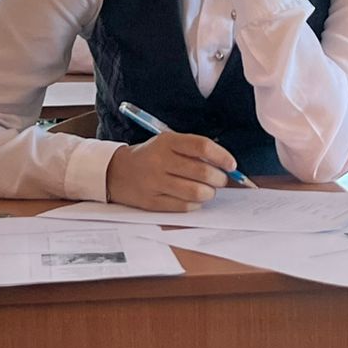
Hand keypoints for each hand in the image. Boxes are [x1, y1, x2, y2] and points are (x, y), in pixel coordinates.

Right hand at [105, 132, 237, 210]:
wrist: (116, 172)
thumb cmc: (151, 156)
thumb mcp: (168, 143)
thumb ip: (193, 150)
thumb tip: (224, 164)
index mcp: (167, 142)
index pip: (202, 146)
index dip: (222, 156)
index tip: (231, 164)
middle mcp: (160, 160)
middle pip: (202, 172)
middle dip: (219, 178)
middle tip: (220, 180)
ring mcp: (155, 182)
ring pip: (195, 192)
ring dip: (209, 193)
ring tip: (208, 190)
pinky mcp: (151, 201)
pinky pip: (183, 206)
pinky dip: (195, 204)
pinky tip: (194, 199)